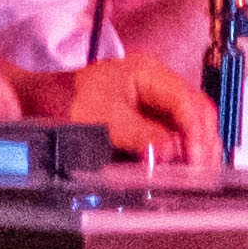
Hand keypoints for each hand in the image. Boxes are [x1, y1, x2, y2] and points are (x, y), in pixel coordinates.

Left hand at [27, 52, 213, 166]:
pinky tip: (181, 169)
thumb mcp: (105, 119)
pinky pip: (174, 134)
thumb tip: (167, 151)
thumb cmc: (70, 100)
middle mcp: (157, 83)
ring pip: (189, 124)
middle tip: (202, 173)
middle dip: (202, 143)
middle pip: (196, 112)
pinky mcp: (149, 117)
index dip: (196, 133)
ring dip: (195, 149)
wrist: (44, 101)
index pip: (188, 102)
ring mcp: (154, 99)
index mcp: (148, 72)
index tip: (195, 159)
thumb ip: (139, 134)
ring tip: (196, 176)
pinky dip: (181, 152)